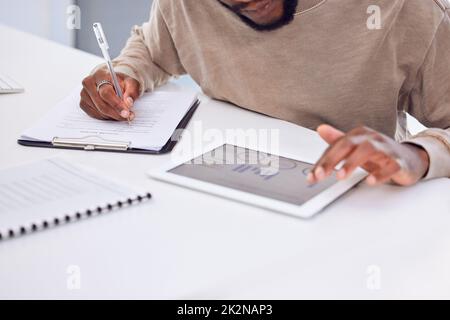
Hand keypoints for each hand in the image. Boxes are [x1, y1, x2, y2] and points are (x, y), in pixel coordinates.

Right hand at [80, 68, 139, 120]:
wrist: (111, 81)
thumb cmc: (121, 82)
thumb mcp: (131, 83)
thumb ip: (132, 92)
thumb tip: (128, 103)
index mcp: (100, 75)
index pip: (106, 93)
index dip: (117, 105)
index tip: (126, 113)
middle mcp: (89, 83)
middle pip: (101, 105)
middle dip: (116, 114)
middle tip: (128, 117)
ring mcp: (84, 94)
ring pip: (98, 112)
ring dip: (112, 116)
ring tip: (122, 113)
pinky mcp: (83, 103)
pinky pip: (94, 115)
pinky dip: (106, 117)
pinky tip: (112, 113)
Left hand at [307, 125, 429, 186]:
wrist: (410, 159)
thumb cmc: (379, 154)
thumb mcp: (355, 148)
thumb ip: (337, 141)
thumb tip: (320, 129)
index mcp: (358, 134)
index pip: (336, 146)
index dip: (322, 161)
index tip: (312, 175)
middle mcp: (371, 138)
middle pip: (348, 145)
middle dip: (332, 160)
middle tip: (320, 175)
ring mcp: (386, 148)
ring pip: (368, 151)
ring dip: (352, 163)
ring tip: (340, 176)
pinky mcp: (399, 161)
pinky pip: (391, 165)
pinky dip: (380, 173)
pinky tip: (370, 181)